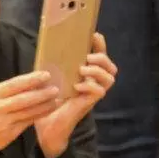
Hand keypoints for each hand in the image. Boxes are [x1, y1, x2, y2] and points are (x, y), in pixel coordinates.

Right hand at [0, 71, 59, 151]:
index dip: (32, 79)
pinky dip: (41, 114)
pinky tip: (50, 109)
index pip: (15, 84)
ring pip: (28, 112)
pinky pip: (29, 121)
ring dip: (45, 105)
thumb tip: (34, 79)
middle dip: (41, 94)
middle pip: (23, 99)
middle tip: (55, 89)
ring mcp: (4, 121)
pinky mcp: (10, 132)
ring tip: (57, 99)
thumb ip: (10, 88)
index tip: (46, 75)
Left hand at [34, 33, 116, 157]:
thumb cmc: (49, 97)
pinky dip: (89, 86)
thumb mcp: (53, 75)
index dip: (100, 45)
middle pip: (111, 67)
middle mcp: (94, 83)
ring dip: (97, 71)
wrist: (47, 122)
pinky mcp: (89, 103)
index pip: (100, 56)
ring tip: (82, 70)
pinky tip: (77, 85)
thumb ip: (56, 62)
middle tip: (87, 57)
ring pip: (110, 78)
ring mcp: (93, 93)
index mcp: (87, 73)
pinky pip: (100, 91)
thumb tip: (50, 42)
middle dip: (102, 58)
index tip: (94, 35)